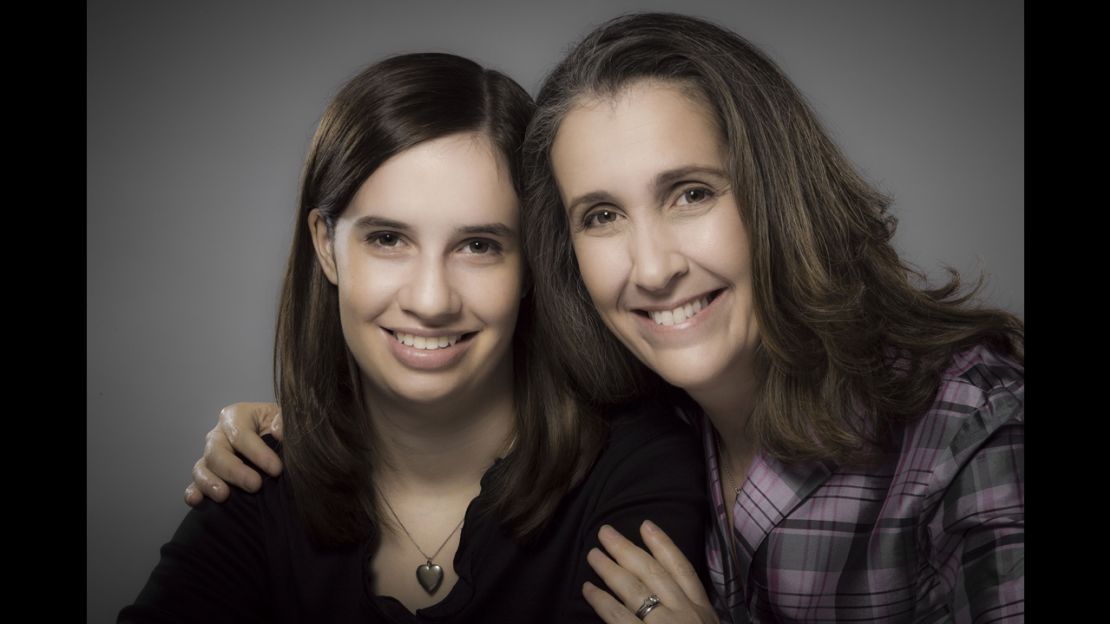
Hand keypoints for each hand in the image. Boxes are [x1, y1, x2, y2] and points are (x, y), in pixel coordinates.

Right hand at [183, 402, 283, 505]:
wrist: (279, 444)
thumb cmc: (281, 429)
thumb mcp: (287, 418)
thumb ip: (284, 420)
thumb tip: (277, 431)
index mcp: (237, 416)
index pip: (241, 433)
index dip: (257, 452)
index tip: (276, 469)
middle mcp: (219, 434)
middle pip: (217, 451)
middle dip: (235, 470)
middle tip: (255, 485)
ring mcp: (210, 455)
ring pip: (202, 467)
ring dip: (210, 482)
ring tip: (223, 496)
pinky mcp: (207, 475)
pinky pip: (194, 483)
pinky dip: (194, 492)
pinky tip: (196, 500)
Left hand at [583, 521, 717, 623]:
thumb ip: (689, 613)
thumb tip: (668, 597)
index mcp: (703, 613)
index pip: (683, 570)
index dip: (663, 545)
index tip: (646, 525)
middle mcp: (687, 615)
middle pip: (654, 573)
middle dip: (628, 549)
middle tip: (605, 532)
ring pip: (636, 590)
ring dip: (611, 569)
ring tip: (592, 555)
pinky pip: (620, 617)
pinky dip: (602, 601)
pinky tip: (588, 590)